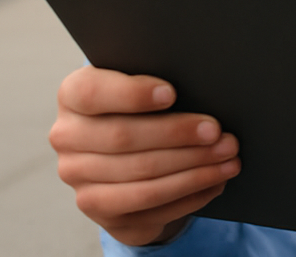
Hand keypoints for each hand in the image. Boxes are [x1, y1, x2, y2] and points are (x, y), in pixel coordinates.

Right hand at [49, 66, 240, 245]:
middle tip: (217, 132)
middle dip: (178, 135)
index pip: (93, 93)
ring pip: (141, 177)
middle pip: (124, 138)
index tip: (172, 93)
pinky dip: (190, 193)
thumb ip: (157, 83)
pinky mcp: (101, 211)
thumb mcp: (142, 85)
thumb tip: (203, 88)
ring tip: (228, 158)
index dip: (132, 94)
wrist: (125, 150)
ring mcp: (80, 178)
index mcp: (72, 95)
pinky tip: (215, 181)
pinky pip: (150, 206)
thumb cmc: (142, 105)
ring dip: (193, 169)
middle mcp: (67, 137)